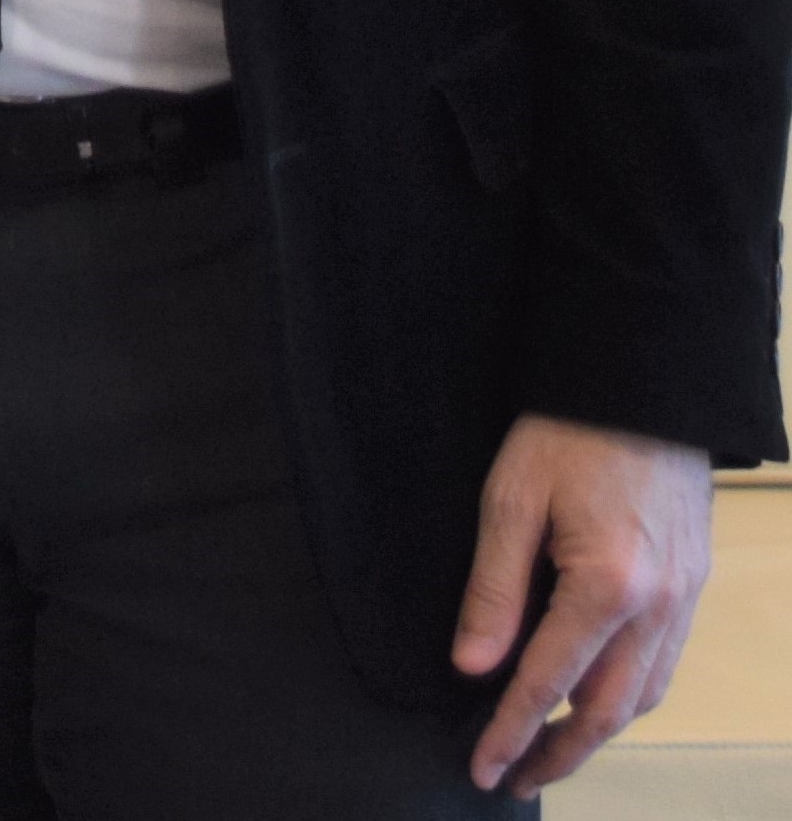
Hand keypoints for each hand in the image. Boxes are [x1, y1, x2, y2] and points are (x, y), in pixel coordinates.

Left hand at [453, 413, 712, 794]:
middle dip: (557, 753)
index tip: (482, 769)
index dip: (511, 731)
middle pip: (606, 711)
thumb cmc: (568, 432)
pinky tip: (596, 701)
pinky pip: (663, 668)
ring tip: (548, 750)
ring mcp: (685, 602)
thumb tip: (472, 667)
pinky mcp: (693, 588)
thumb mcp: (510, 499)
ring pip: (642, 698)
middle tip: (512, 780)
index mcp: (608, 586)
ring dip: (595, 734)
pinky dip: (627, 699)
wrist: (644, 386)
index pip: (548, 682)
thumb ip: (494, 589)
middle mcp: (658, 607)